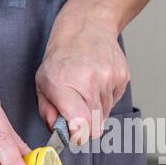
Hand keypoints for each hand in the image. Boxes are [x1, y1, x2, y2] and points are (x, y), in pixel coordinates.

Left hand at [35, 11, 129, 144]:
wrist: (87, 28)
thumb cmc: (62, 56)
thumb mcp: (43, 82)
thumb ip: (48, 111)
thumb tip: (58, 132)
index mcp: (63, 84)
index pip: (80, 124)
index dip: (78, 136)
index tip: (74, 135)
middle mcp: (88, 81)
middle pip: (95, 126)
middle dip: (86, 127)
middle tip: (78, 115)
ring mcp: (108, 79)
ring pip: (105, 115)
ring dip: (95, 110)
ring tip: (87, 91)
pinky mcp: (122, 77)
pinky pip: (114, 102)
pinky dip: (105, 98)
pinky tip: (98, 82)